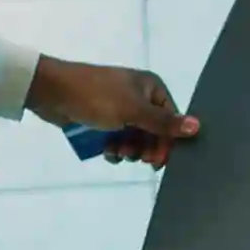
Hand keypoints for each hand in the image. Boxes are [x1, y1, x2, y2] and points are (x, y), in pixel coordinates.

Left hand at [27, 58, 198, 166]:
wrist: (51, 91)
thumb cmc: (95, 97)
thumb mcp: (132, 111)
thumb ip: (164, 122)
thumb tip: (198, 127)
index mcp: (151, 88)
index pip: (170, 120)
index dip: (167, 142)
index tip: (157, 161)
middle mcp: (139, 96)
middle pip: (154, 131)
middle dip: (145, 147)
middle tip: (135, 158)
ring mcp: (119, 108)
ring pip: (135, 137)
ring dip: (128, 150)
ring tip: (116, 153)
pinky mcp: (102, 119)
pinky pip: (117, 138)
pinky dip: (114, 148)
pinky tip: (107, 152)